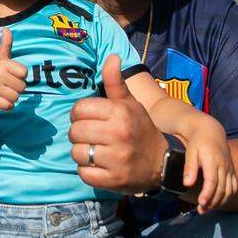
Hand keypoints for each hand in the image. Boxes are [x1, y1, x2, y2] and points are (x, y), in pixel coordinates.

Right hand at [0, 28, 26, 110]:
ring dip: (12, 97)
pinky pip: (9, 106)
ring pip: (16, 97)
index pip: (24, 73)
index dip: (19, 75)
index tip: (10, 73)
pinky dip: (7, 105)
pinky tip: (0, 100)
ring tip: (3, 91)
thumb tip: (6, 29)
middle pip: (22, 87)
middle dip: (16, 87)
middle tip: (6, 84)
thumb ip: (6, 43)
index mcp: (2, 63)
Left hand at [68, 55, 165, 193]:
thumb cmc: (140, 129)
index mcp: (120, 113)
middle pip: (74, 132)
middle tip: (93, 137)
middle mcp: (118, 134)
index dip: (80, 114)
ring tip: (96, 151)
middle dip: (80, 134)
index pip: (78, 110)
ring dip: (83, 154)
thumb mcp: (130, 104)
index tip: (91, 119)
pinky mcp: (113, 180)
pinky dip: (87, 171)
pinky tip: (99, 166)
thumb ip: (115, 82)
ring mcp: (116, 159)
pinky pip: (83, 174)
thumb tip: (112, 56)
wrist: (163, 163)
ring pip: (77, 153)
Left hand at [183, 120, 237, 212]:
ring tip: (206, 209)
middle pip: (221, 189)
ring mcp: (230, 170)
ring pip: (228, 190)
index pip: (212, 181)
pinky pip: (233, 187)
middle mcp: (224, 167)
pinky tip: (218, 202)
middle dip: (212, 202)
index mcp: (213, 161)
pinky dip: (227, 197)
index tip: (201, 203)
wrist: (211, 133)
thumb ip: (189, 168)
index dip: (207, 193)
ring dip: (219, 202)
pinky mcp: (232, 172)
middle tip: (201, 210)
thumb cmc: (198, 143)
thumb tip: (187, 184)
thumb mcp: (191, 152)